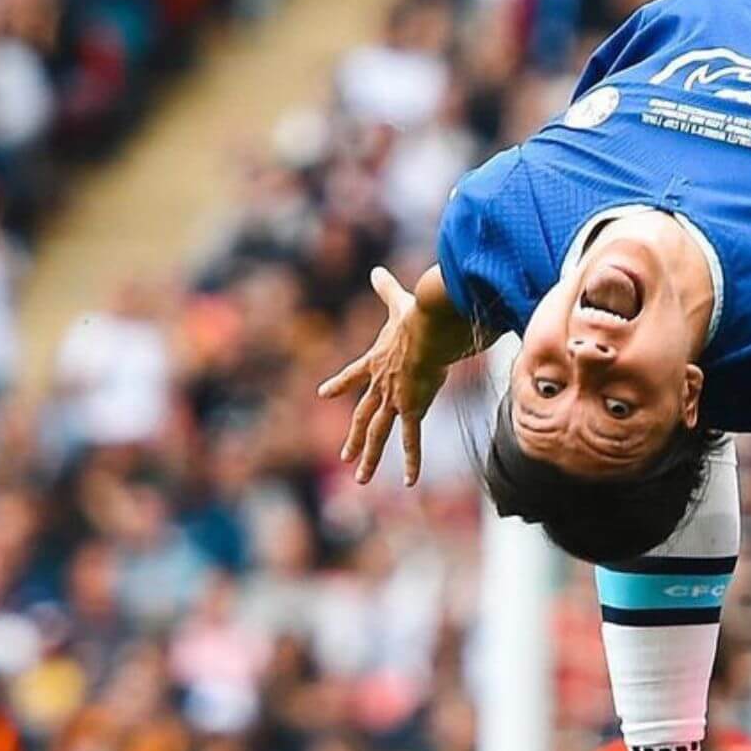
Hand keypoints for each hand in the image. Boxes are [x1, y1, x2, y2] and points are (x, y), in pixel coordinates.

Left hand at [318, 267, 452, 485]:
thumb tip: (375, 269)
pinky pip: (409, 439)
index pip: (353, 375)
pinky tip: (407, 481)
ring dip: (368, 456)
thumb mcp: (399, 303)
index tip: (324, 393)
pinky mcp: (411, 408)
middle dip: (354, 438)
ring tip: (359, 477)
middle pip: (363, 416)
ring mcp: (394, 399)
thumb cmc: (415, 316)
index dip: (339, 384)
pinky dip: (410, 461)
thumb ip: (386, 289)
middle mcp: (381, 385)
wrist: (426, 330)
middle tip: (344, 456)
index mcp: (376, 361)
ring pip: (378, 433)